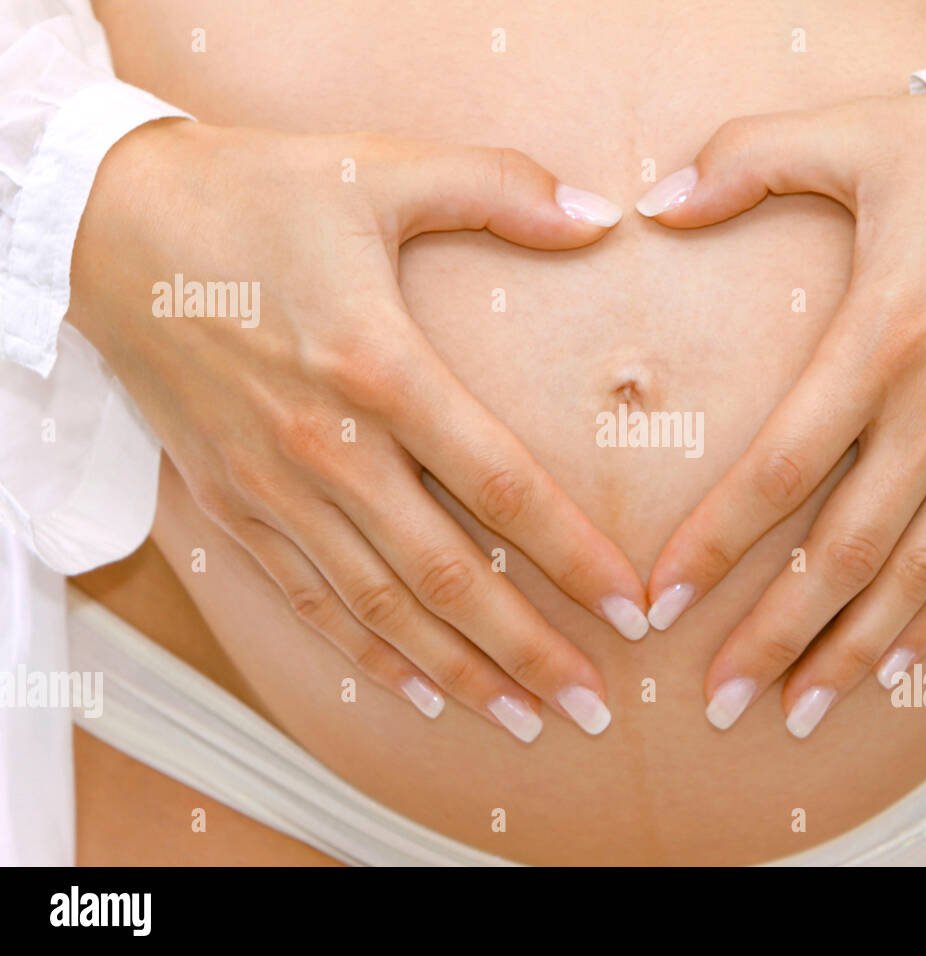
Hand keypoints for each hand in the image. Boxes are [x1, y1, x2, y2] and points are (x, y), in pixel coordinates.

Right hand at [69, 119, 644, 740]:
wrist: (107, 223)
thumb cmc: (252, 193)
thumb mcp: (380, 166)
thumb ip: (500, 187)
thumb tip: (600, 214)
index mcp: (376, 367)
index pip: (500, 485)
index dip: (573, 554)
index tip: (629, 607)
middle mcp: (325, 447)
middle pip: (446, 575)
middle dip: (527, 650)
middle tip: (592, 706)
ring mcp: (270, 487)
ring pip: (378, 608)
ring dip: (456, 672)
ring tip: (520, 720)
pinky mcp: (228, 504)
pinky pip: (304, 601)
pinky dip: (363, 654)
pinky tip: (413, 691)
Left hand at [636, 96, 925, 735]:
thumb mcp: (861, 135)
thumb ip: (750, 159)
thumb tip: (656, 205)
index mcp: (886, 340)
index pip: (783, 467)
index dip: (718, 542)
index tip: (661, 600)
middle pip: (848, 551)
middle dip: (777, 634)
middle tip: (719, 699)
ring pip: (918, 577)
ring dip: (852, 654)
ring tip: (797, 714)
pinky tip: (892, 669)